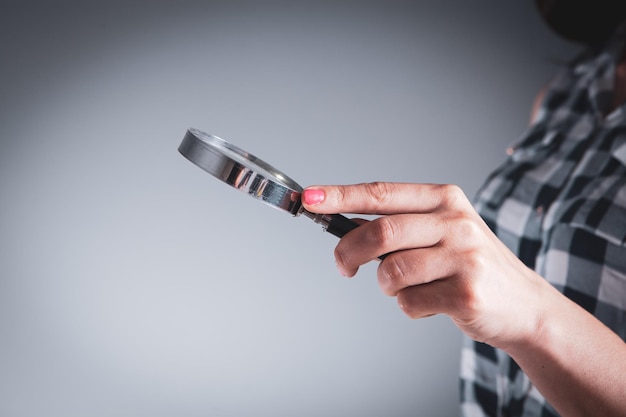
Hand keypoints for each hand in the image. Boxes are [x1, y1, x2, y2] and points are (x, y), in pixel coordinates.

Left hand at [302, 182, 553, 348]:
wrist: (524, 304)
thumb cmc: (469, 264)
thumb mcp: (442, 230)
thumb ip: (399, 224)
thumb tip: (341, 223)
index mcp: (445, 199)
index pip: (381, 193)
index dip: (340, 196)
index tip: (308, 199)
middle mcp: (456, 222)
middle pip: (380, 232)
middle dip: (348, 253)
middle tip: (343, 268)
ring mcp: (463, 257)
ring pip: (391, 272)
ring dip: (387, 286)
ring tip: (407, 288)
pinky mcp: (466, 293)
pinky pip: (409, 303)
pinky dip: (409, 307)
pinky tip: (432, 304)